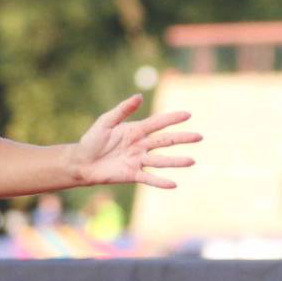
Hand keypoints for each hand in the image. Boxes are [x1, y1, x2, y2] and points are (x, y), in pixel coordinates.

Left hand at [71, 94, 200, 188]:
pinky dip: (160, 182)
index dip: (172, 118)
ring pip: (161, 161)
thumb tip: (139, 96)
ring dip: (176, 161)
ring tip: (192, 161)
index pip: (158, 123)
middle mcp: (141, 145)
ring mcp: (138, 160)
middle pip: (165, 141)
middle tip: (199, 137)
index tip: (187, 114)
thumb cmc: (92, 140)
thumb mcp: (106, 121)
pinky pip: (149, 178)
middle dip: (182, 139)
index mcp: (136, 130)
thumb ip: (123, 110)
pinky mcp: (132, 175)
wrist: (82, 162)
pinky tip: (174, 184)